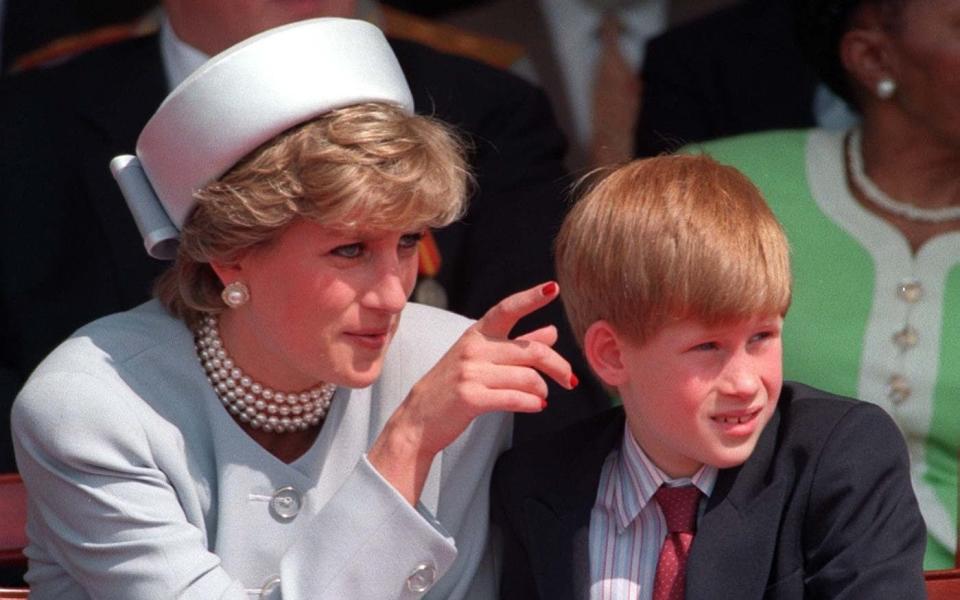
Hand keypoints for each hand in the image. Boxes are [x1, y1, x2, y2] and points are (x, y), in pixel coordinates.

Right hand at [368, 281, 575, 502]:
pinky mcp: (471, 397)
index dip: (531, 298)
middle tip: (570, 379)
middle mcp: (473, 348)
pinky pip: (516, 398)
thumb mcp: (480, 358)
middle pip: (531, 351)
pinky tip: (537, 406)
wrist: (418, 420)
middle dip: (558, 366)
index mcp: (476, 334)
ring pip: (527, 377)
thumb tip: (552, 332)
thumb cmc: (452, 386)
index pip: (507, 309)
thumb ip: (517, 344)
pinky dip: (533, 404)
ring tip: (542, 397)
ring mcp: (470, 372)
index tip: (553, 289)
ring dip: (542, 390)